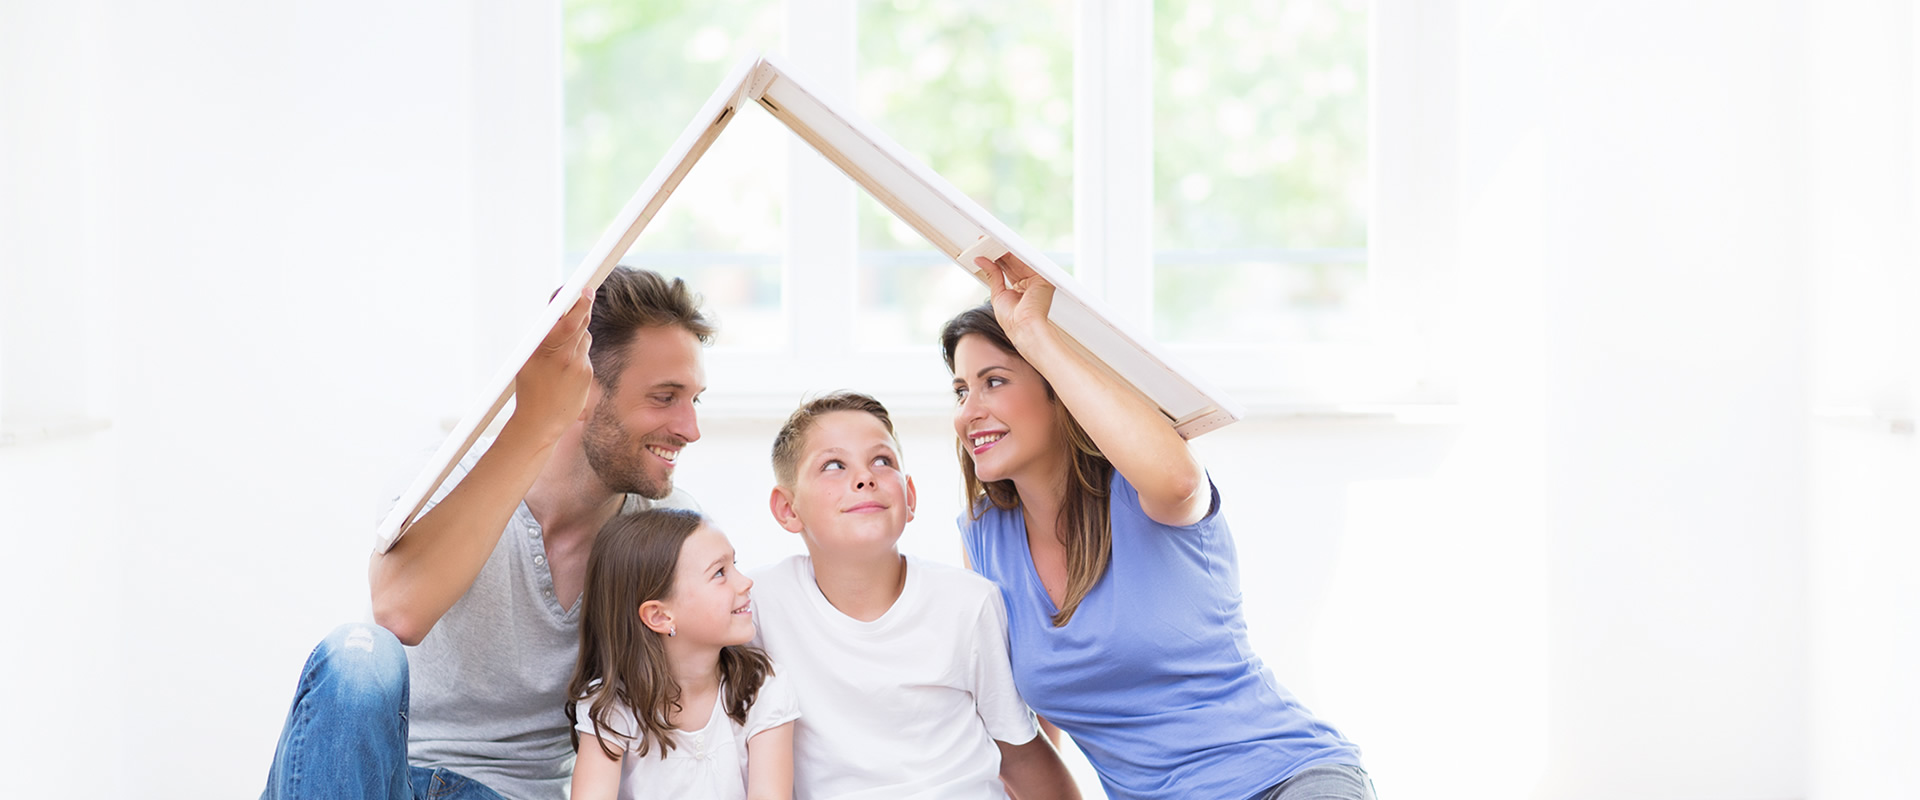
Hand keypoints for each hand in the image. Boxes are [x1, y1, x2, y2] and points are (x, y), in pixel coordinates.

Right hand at [512, 287, 594, 438]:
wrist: (541, 422)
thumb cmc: (530, 389)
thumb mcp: (528, 360)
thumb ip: (543, 338)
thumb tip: (555, 317)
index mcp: (547, 352)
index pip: (569, 323)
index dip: (580, 305)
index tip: (585, 291)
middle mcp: (567, 358)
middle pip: (581, 325)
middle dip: (582, 309)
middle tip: (584, 293)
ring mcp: (580, 368)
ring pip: (584, 338)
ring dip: (576, 334)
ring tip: (562, 345)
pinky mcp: (588, 376)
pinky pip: (585, 355)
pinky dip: (577, 354)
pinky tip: (565, 368)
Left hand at [974, 248, 1056, 346]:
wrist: (1024, 329)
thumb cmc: (1013, 321)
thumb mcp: (997, 294)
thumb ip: (993, 276)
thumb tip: (982, 261)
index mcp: (1021, 290)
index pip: (1007, 270)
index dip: (995, 261)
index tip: (983, 252)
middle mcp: (1029, 284)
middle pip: (1012, 264)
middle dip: (997, 253)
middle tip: (983, 243)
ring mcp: (1036, 280)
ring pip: (1018, 261)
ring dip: (1003, 251)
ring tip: (988, 243)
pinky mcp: (1042, 278)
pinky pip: (1025, 261)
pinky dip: (1013, 254)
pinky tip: (1001, 247)